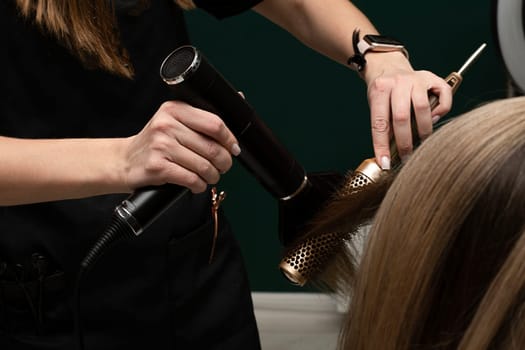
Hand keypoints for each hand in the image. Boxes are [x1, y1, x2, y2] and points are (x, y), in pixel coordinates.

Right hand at [122, 101, 240, 192]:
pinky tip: (196, 184)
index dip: (229, 139)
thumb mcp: (173, 122)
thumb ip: (200, 117)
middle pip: (211, 147)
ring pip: (203, 165)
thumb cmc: (155, 143)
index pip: (214, 123)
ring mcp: (160, 145)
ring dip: (212, 176)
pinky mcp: (157, 166)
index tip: (234, 148)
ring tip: (210, 177)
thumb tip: (239, 98)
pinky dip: (199, 185)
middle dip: (224, 162)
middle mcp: (166, 124)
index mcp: (174, 109)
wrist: (124, 161)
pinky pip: (191, 179)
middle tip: (223, 167)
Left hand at [362, 51, 452, 168]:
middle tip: (407, 157)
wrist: (388, 64)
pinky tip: (434, 118)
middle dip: (405, 142)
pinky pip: (444, 95)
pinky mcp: (432, 78)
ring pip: (423, 108)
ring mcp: (416, 79)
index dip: (382, 145)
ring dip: (423, 130)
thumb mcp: (375, 105)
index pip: (379, 123)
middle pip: (402, 117)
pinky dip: (441, 110)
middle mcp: (398, 82)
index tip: (386, 164)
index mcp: (380, 90)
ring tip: (422, 141)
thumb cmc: (382, 91)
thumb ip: (383, 124)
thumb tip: (389, 153)